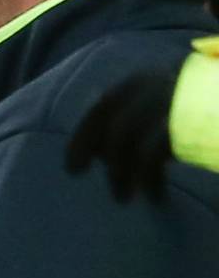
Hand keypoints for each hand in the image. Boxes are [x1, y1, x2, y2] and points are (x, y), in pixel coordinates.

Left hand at [65, 72, 176, 201]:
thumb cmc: (210, 115)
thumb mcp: (175, 113)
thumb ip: (145, 119)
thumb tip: (106, 148)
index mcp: (157, 79)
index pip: (106, 103)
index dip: (84, 134)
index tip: (73, 165)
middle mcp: (162, 84)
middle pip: (111, 120)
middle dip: (88, 148)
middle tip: (78, 176)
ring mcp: (175, 101)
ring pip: (126, 138)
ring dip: (120, 174)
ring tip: (123, 198)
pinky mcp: (185, 124)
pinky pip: (151, 155)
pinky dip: (148, 181)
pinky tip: (154, 198)